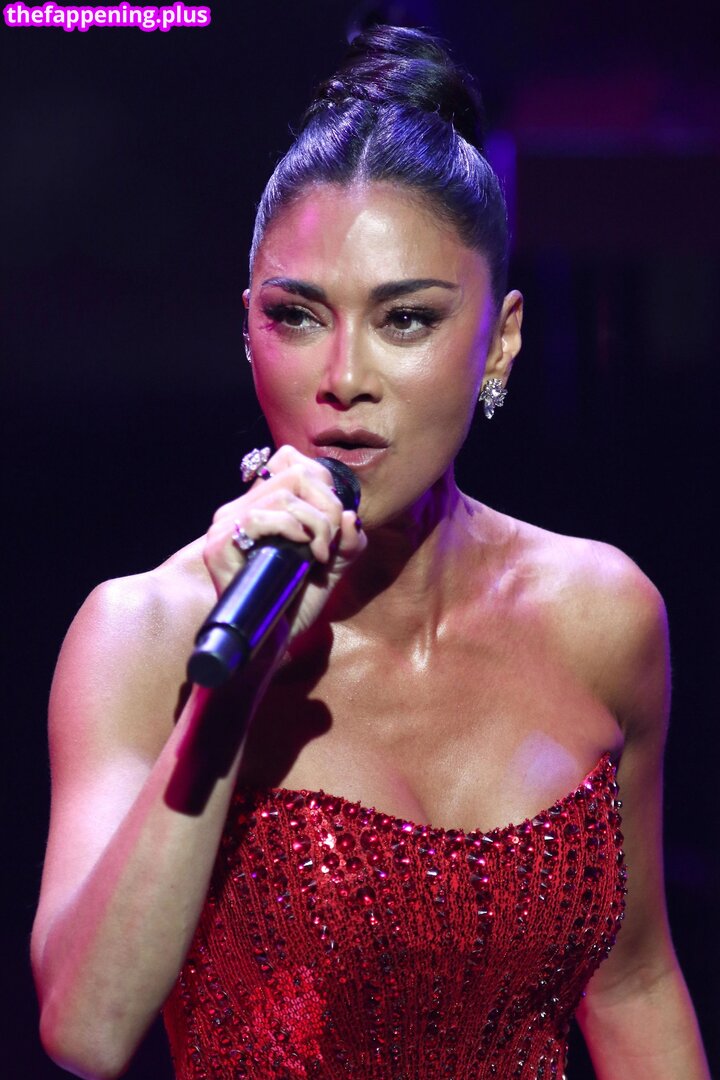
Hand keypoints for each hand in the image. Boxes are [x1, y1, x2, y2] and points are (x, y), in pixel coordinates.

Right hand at [203, 446, 365, 640]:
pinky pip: (260, 517)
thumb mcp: (330, 568)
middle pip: (296, 472)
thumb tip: (352, 517)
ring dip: (316, 522)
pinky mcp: (220, 545)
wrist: (266, 642)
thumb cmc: (292, 604)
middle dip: (328, 505)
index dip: (323, 481)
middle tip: (331, 542)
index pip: (291, 460)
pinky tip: (304, 550)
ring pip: (284, 493)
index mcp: (263, 505)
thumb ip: (346, 543)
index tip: (334, 519)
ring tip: (320, 553)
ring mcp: (227, 525)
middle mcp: (241, 508)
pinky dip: (292, 529)